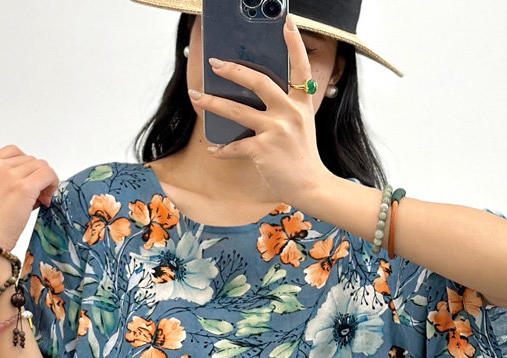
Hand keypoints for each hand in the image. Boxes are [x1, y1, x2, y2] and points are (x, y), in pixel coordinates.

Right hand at [0, 144, 59, 252]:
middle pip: (31, 160)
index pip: (14, 152)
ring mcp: (10, 175)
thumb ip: (8, 181)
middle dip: (37, 177)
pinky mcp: (24, 187)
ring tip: (39, 201)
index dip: (26, 167)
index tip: (28, 183)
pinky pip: (48, 174)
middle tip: (36, 198)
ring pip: (42, 166)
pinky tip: (46, 200)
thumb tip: (35, 181)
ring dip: (45, 182)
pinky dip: (52, 185)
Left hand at [189, 13, 330, 207]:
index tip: (286, 22)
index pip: (300, 67)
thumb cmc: (302, 157)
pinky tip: (214, 150)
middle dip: (233, 70)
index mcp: (301, 103)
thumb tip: (254, 98)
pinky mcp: (263, 150)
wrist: (310, 186)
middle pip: (258, 81)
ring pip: (237, 111)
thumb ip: (285, 109)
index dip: (294, 43)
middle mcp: (289, 113)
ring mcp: (276, 131)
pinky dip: (222, 149)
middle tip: (215, 63)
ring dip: (212, 103)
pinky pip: (235, 146)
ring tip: (196, 96)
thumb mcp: (301, 126)